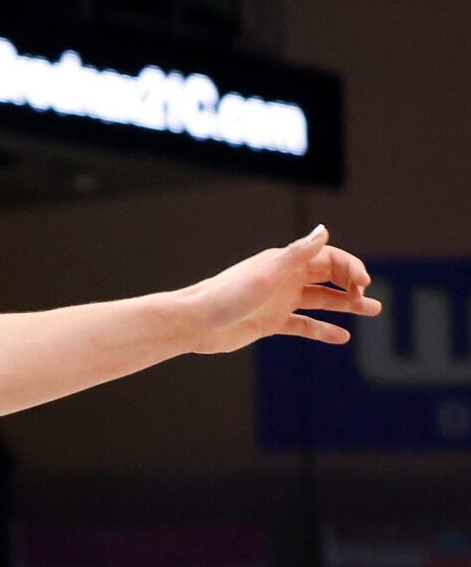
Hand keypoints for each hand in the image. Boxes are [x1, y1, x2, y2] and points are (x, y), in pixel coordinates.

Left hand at [179, 223, 376, 352]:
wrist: (194, 323)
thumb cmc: (227, 295)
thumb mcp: (268, 274)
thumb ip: (298, 253)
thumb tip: (324, 230)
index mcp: (284, 262)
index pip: (329, 259)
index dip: (350, 268)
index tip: (363, 284)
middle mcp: (284, 279)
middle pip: (328, 277)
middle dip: (353, 285)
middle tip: (370, 302)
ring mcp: (279, 301)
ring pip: (320, 300)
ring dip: (345, 304)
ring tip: (372, 310)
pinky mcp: (270, 322)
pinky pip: (303, 324)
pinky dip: (322, 329)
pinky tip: (342, 337)